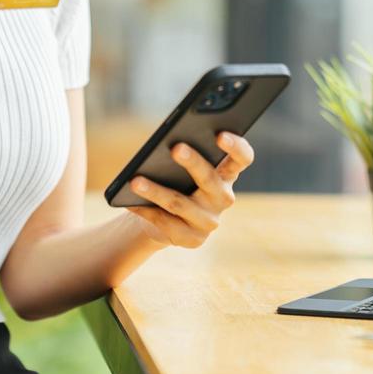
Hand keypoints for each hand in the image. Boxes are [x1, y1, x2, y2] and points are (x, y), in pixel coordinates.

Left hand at [124, 131, 255, 247]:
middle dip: (193, 163)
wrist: (166, 219)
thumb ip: (185, 152)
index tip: (220, 134)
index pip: (243, 159)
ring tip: (136, 181)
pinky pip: (166, 223)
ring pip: (181, 204)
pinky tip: (130, 202)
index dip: (236, 147)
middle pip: (211, 179)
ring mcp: (210, 221)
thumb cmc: (176, 180)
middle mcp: (224, 198)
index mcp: (228, 174)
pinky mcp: (193, 239)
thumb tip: (166, 143)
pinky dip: (146, 211)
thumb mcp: (184, 166)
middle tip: (176, 148)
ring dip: (157, 191)